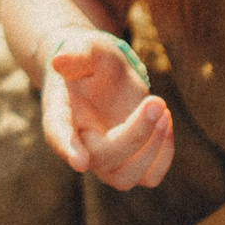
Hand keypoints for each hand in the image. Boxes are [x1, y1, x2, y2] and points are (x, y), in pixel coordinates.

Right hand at [38, 32, 173, 187]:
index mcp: (59, 115)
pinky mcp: (131, 163)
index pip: (58, 136)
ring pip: (125, 177)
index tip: (80, 162)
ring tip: (163, 110)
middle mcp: (79, 144)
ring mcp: (105, 159)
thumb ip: (75, 54)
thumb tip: (59, 62)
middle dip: (135, 134)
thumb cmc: (90, 59)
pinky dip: (164, 154)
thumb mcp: (85, 47)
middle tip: (156, 101)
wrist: (103, 72)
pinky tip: (166, 122)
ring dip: (151, 149)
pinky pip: (149, 177)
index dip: (67, 149)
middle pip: (103, 158)